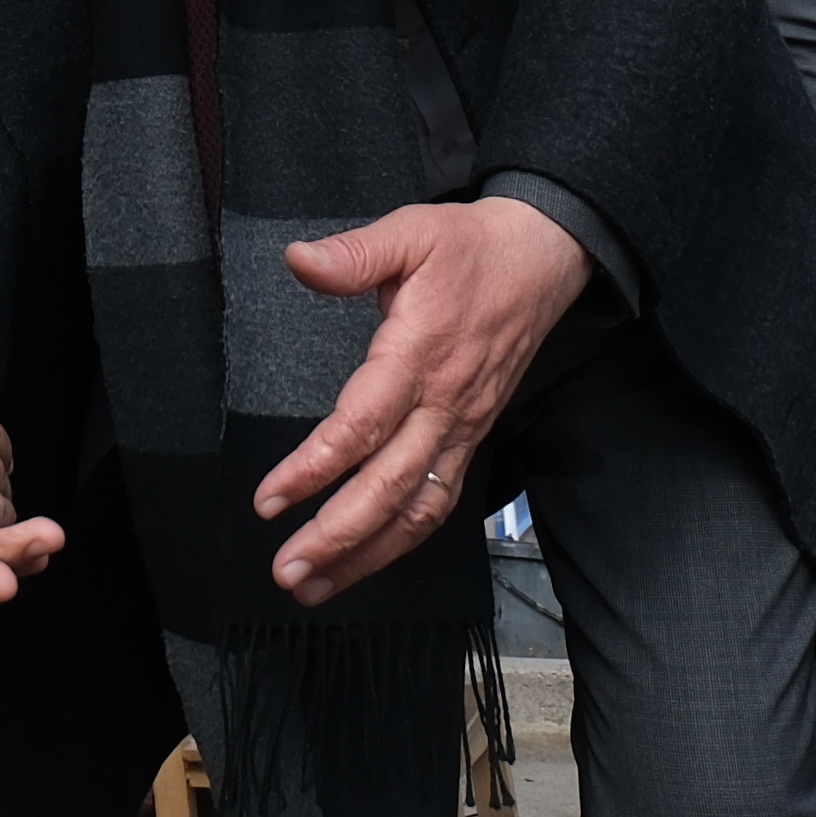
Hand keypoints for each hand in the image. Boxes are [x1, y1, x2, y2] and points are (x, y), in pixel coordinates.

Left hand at [248, 193, 592, 606]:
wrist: (544, 257)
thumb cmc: (473, 248)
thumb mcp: (411, 232)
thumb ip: (354, 255)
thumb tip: (299, 259)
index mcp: (420, 353)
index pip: (362, 426)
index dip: (314, 469)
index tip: (271, 500)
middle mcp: (445, 403)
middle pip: (389, 486)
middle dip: (336, 536)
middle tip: (287, 568)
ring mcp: (464, 426)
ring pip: (418, 508)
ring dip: (367, 554)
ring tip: (316, 585)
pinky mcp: (474, 435)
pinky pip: (440, 499)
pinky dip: (404, 539)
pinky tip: (368, 559)